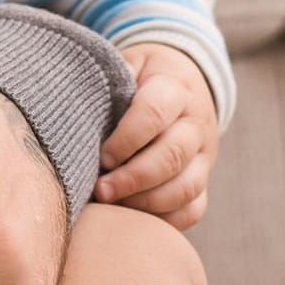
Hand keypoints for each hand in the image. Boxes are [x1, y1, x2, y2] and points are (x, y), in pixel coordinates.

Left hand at [96, 44, 218, 228]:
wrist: (183, 80)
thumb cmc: (141, 75)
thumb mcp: (129, 63)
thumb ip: (111, 79)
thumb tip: (81, 105)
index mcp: (174, 89)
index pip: (154, 113)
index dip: (126, 138)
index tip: (102, 155)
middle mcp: (195, 123)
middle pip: (172, 156)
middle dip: (133, 179)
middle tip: (100, 190)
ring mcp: (204, 155)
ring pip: (186, 187)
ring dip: (147, 203)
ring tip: (112, 206)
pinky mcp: (203, 179)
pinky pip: (193, 209)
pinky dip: (165, 221)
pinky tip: (133, 218)